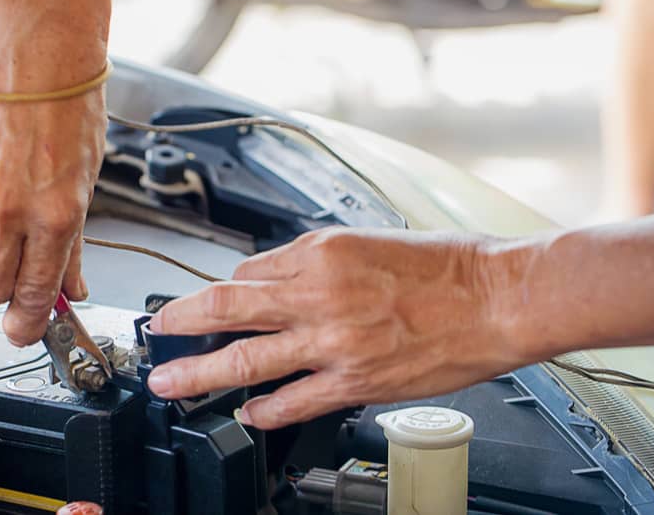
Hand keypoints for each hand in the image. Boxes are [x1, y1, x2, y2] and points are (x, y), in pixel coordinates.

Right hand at [0, 0, 109, 345]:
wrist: (34, 50)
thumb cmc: (68, 104)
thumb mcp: (85, 180)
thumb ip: (73, 242)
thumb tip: (68, 286)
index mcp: (54, 214)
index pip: (33, 295)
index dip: (28, 324)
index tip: (26, 329)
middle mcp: (6, 209)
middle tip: (11, 278)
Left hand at [145, 228, 523, 428]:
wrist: (498, 298)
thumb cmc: (445, 267)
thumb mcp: (366, 241)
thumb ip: (314, 262)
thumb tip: (272, 279)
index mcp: (318, 252)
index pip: (245, 271)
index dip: (217, 290)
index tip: (199, 303)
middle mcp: (316, 294)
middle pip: (225, 308)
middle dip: (178, 323)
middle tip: (154, 334)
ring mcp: (332, 342)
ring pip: (244, 358)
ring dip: (198, 373)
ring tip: (169, 382)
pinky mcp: (354, 381)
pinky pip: (292, 400)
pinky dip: (263, 408)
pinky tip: (247, 413)